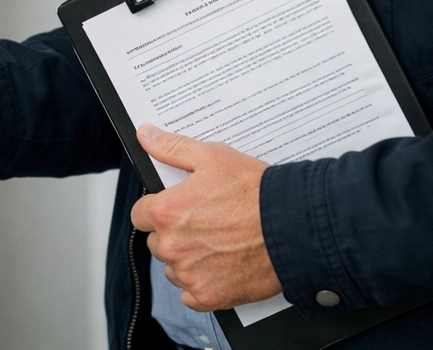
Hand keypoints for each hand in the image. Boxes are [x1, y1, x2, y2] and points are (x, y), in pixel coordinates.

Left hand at [130, 123, 281, 310]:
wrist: (292, 226)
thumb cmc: (255, 192)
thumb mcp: (212, 157)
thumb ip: (171, 147)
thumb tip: (146, 135)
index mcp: (167, 212)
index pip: (140, 215)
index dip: (157, 209)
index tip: (176, 207)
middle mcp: (173, 246)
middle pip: (157, 242)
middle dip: (174, 234)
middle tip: (204, 223)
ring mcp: (190, 275)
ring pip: (173, 269)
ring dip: (186, 260)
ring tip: (216, 244)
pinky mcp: (209, 297)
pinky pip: (190, 295)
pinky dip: (201, 284)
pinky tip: (219, 268)